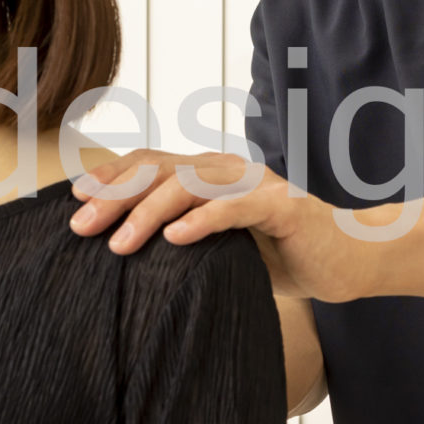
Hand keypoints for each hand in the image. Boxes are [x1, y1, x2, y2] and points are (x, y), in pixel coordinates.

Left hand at [68, 150, 374, 302]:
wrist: (349, 259)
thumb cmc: (282, 255)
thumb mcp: (222, 245)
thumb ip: (184, 236)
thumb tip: (123, 252)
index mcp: (210, 174)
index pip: (151, 164)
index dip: (111, 177)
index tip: (74, 202)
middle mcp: (228, 170)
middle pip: (160, 171)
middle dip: (115, 196)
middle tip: (80, 226)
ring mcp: (255, 185)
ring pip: (190, 186)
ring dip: (149, 212)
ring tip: (118, 243)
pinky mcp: (282, 207)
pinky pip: (234, 209)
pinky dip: (202, 221)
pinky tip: (175, 239)